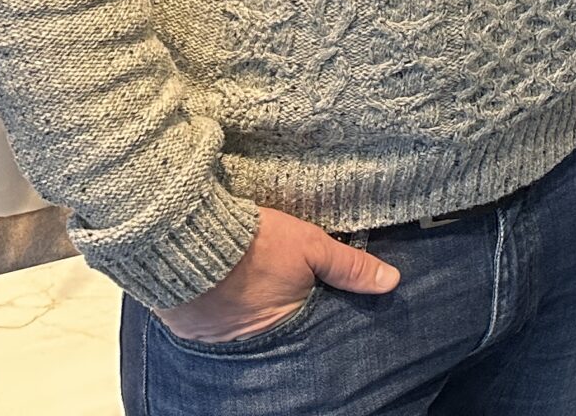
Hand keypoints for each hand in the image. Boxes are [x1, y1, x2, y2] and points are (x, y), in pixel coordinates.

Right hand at [156, 205, 398, 342]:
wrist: (185, 234)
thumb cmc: (254, 243)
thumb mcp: (310, 247)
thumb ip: (349, 267)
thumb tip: (390, 281)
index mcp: (282, 325)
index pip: (305, 327)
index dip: (310, 310)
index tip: (311, 296)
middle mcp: (248, 339)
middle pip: (272, 328)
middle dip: (279, 311)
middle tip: (278, 291)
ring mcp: (215, 336)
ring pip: (240, 326)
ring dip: (247, 310)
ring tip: (252, 288)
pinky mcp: (187, 327)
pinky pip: (209, 324)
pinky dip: (218, 308)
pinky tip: (224, 290)